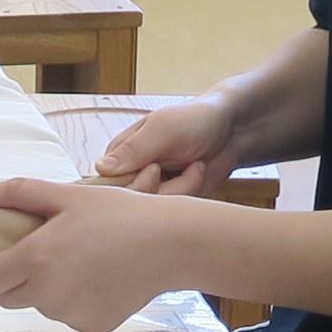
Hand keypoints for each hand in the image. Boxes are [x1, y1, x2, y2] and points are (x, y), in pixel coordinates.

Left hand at [0, 178, 189, 331]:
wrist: (170, 244)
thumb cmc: (121, 214)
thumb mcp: (69, 195)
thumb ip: (21, 193)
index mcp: (36, 259)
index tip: (2, 256)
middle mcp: (49, 294)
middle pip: (8, 298)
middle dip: (14, 279)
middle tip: (41, 256)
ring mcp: (70, 314)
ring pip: (39, 307)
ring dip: (46, 290)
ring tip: (77, 261)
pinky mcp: (91, 326)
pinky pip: (68, 316)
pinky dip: (75, 302)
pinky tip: (96, 278)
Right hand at [96, 94, 236, 196]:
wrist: (230, 130)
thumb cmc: (194, 120)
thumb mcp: (163, 129)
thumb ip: (133, 149)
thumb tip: (101, 167)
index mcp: (118, 155)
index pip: (107, 187)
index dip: (131, 186)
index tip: (155, 169)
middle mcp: (131, 175)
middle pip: (134, 203)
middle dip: (165, 187)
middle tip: (185, 162)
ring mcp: (152, 189)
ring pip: (155, 210)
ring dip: (183, 187)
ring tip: (194, 164)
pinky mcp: (171, 201)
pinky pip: (173, 212)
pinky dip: (191, 192)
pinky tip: (197, 173)